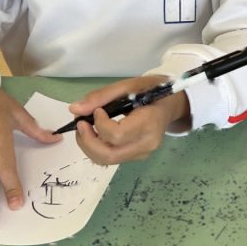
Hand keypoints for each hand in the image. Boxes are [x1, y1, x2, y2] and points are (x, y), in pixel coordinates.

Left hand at [70, 76, 189, 164]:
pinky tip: (96, 134)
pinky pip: (112, 158)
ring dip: (89, 146)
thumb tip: (74, 110)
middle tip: (80, 124)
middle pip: (109, 154)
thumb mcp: (129, 85)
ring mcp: (143, 153)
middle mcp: (147, 144)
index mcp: (149, 124)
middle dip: (87, 142)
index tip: (97, 110)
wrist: (172, 104)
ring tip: (85, 129)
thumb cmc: (153, 90)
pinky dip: (97, 148)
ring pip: (107, 160)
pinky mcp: (137, 156)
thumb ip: (102, 96)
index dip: (100, 125)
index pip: (117, 135)